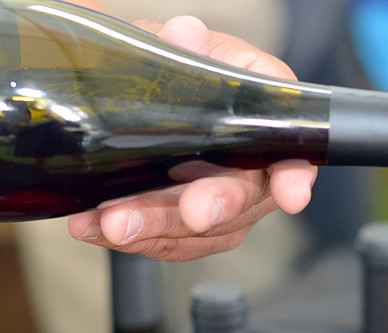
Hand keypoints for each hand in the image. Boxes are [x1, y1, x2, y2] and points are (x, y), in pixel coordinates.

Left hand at [67, 16, 316, 260]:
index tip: (292, 195)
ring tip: (113, 222)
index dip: (294, 174)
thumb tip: (186, 35)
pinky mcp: (189, 228)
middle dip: (216, 205)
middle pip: (244, 196)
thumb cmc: (182, 72)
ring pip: (201, 230)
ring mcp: (222, 203)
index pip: (293, 149)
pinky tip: (94, 227)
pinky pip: (167, 242)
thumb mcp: (183, 47)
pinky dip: (130, 238)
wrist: (143, 98)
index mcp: (265, 118)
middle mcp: (252, 168)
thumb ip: (187, 45)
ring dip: (157, 227)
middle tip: (193, 211)